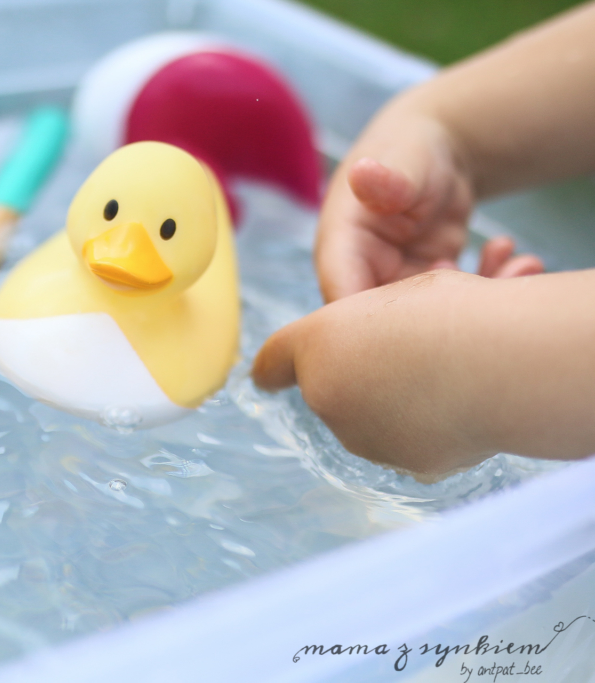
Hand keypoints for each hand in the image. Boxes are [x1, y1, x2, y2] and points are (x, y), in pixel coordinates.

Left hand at [252, 269, 497, 474]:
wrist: (500, 362)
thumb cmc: (452, 313)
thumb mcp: (397, 297)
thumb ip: (366, 330)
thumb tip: (375, 362)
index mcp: (316, 343)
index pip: (274, 362)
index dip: (274, 369)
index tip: (267, 380)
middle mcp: (325, 397)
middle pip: (333, 391)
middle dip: (360, 378)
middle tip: (412, 354)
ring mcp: (362, 438)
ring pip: (371, 421)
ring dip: (395, 405)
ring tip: (445, 376)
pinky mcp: (404, 465)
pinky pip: (410, 444)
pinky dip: (429, 431)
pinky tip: (461, 405)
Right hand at [315, 111, 543, 302]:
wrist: (433, 151)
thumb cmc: (407, 149)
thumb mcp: (400, 161)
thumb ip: (385, 179)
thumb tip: (362, 174)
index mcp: (341, 251)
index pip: (342, 309)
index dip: (378, 329)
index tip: (435, 318)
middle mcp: (363, 275)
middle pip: (389, 324)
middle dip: (443, 318)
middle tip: (492, 288)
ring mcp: (397, 284)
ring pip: (428, 320)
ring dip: (478, 300)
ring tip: (518, 266)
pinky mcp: (428, 286)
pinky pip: (454, 304)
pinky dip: (489, 285)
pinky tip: (510, 255)